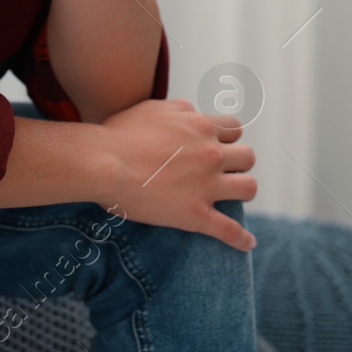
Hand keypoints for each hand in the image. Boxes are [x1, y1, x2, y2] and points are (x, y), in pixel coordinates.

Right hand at [98, 97, 257, 250]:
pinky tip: (247, 243)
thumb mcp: (154, 108)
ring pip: (249, 188)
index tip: (218, 145)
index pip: (235, 129)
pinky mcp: (196, 215)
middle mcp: (210, 154)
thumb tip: (194, 113)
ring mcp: (206, 186)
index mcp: (201, 127)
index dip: (227, 137)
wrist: (103, 164)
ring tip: (234, 195)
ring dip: (243, 190)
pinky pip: (230, 230)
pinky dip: (242, 239)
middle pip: (248, 157)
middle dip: (238, 162)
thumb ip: (181, 108)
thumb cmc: (120, 134)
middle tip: (224, 169)